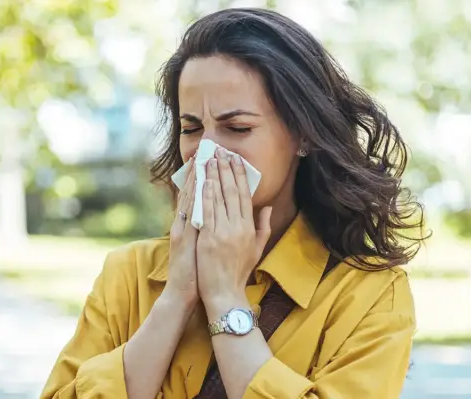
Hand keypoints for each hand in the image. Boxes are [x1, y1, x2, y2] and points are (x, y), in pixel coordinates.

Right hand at [162, 155, 198, 307]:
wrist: (184, 293)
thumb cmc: (198, 273)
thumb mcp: (204, 248)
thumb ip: (209, 231)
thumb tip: (219, 217)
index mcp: (191, 226)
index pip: (198, 197)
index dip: (204, 178)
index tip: (211, 160)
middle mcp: (184, 224)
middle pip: (191, 192)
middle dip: (199, 171)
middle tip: (205, 151)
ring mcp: (181, 230)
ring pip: (188, 199)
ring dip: (193, 178)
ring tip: (200, 159)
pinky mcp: (180, 237)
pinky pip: (187, 213)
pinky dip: (191, 198)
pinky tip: (196, 184)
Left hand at [196, 149, 272, 306]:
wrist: (225, 293)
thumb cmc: (239, 272)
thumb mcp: (257, 249)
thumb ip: (263, 226)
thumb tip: (267, 207)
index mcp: (249, 228)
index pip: (244, 195)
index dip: (240, 175)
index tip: (236, 159)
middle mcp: (238, 227)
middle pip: (232, 191)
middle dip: (226, 169)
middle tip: (221, 151)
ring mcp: (223, 232)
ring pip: (219, 198)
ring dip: (214, 176)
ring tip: (210, 159)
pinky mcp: (209, 238)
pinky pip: (207, 211)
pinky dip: (205, 194)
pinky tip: (203, 181)